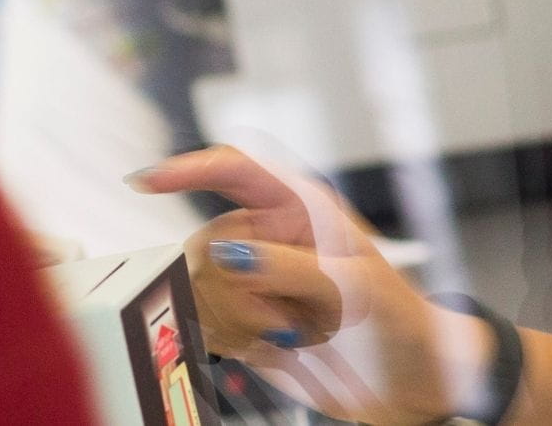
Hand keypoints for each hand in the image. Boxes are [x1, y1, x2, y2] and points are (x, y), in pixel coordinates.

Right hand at [130, 146, 491, 425]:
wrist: (405, 381)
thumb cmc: (397, 320)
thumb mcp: (354, 287)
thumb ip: (290, 267)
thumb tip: (231, 254)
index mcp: (302, 207)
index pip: (236, 170)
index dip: (188, 170)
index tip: (146, 182)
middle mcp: (271, 236)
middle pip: (208, 243)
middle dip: (240, 287)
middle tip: (289, 314)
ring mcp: (255, 279)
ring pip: (202, 289)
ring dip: (245, 320)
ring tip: (298, 332)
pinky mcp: (244, 319)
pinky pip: (208, 324)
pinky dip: (239, 341)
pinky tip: (279, 347)